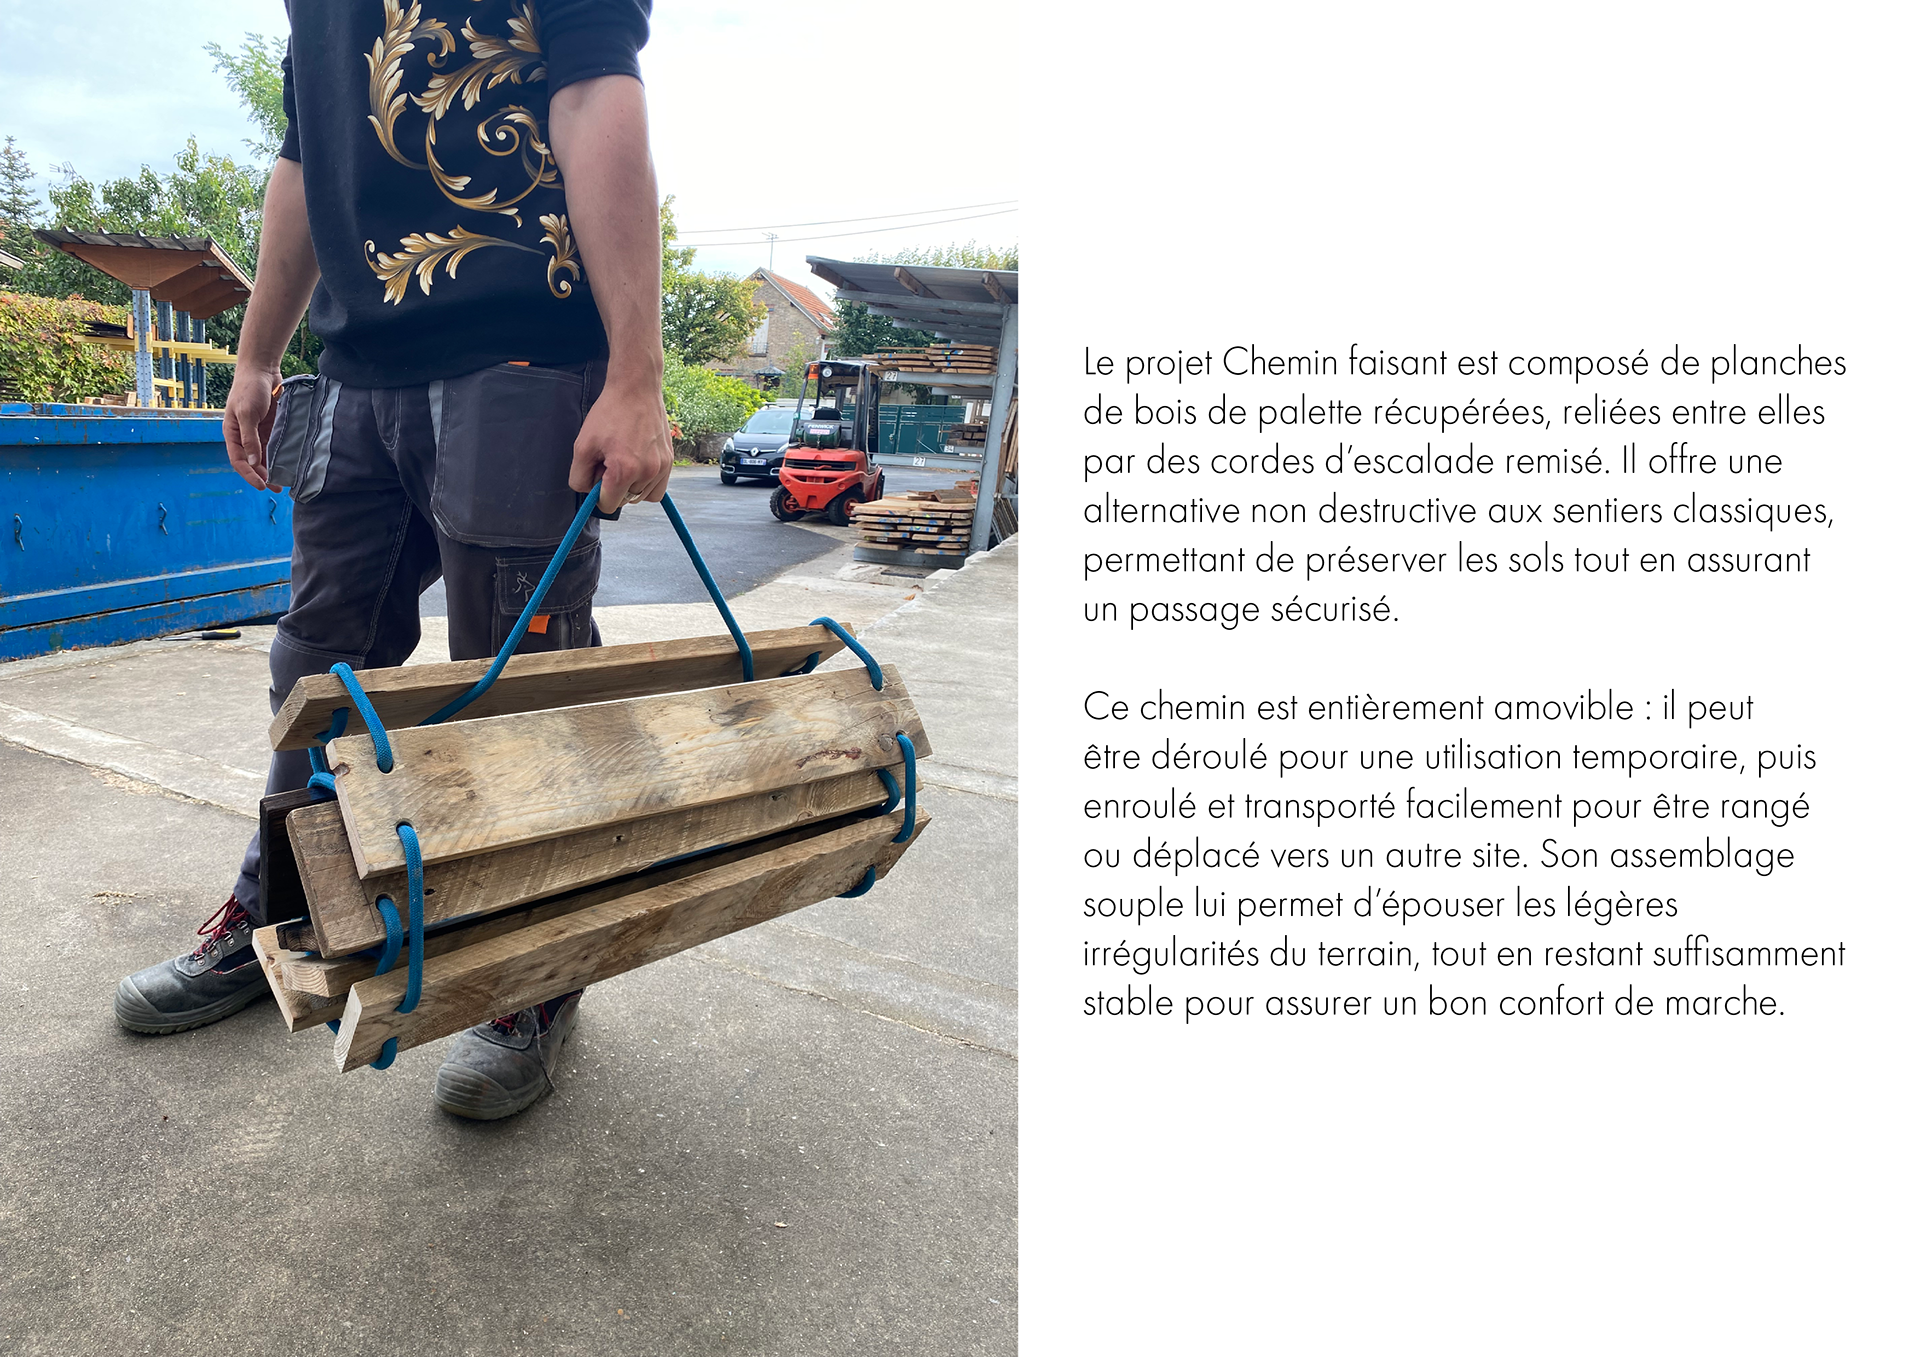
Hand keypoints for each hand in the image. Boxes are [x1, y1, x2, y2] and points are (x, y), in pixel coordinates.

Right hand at [223, 364, 282, 491]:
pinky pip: (276, 444)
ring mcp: (258, 432)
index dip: (249, 475)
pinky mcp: (271, 426)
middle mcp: (244, 435)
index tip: (262, 486)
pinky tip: (291, 463)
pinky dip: (281, 454)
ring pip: (266, 455)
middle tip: (279, 488)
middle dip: (264, 475)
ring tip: (287, 480)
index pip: (239, 460)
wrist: (262, 370)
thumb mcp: (247, 413)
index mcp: (232, 433)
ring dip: (274, 467)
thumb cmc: (248, 388)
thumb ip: (249, 438)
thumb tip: (254, 462)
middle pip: (253, 461)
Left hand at [569, 377, 673, 509]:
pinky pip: (658, 489)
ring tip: (624, 462)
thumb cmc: (608, 414)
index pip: (608, 505)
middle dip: (613, 488)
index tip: (596, 474)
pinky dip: (646, 485)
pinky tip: (638, 468)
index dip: (597, 493)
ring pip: (642, 497)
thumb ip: (579, 477)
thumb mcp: (582, 445)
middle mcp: (647, 473)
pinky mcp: (670, 461)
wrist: (636, 389)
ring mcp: (661, 468)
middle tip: (609, 462)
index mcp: (624, 471)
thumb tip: (588, 493)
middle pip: (625, 501)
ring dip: (630, 487)